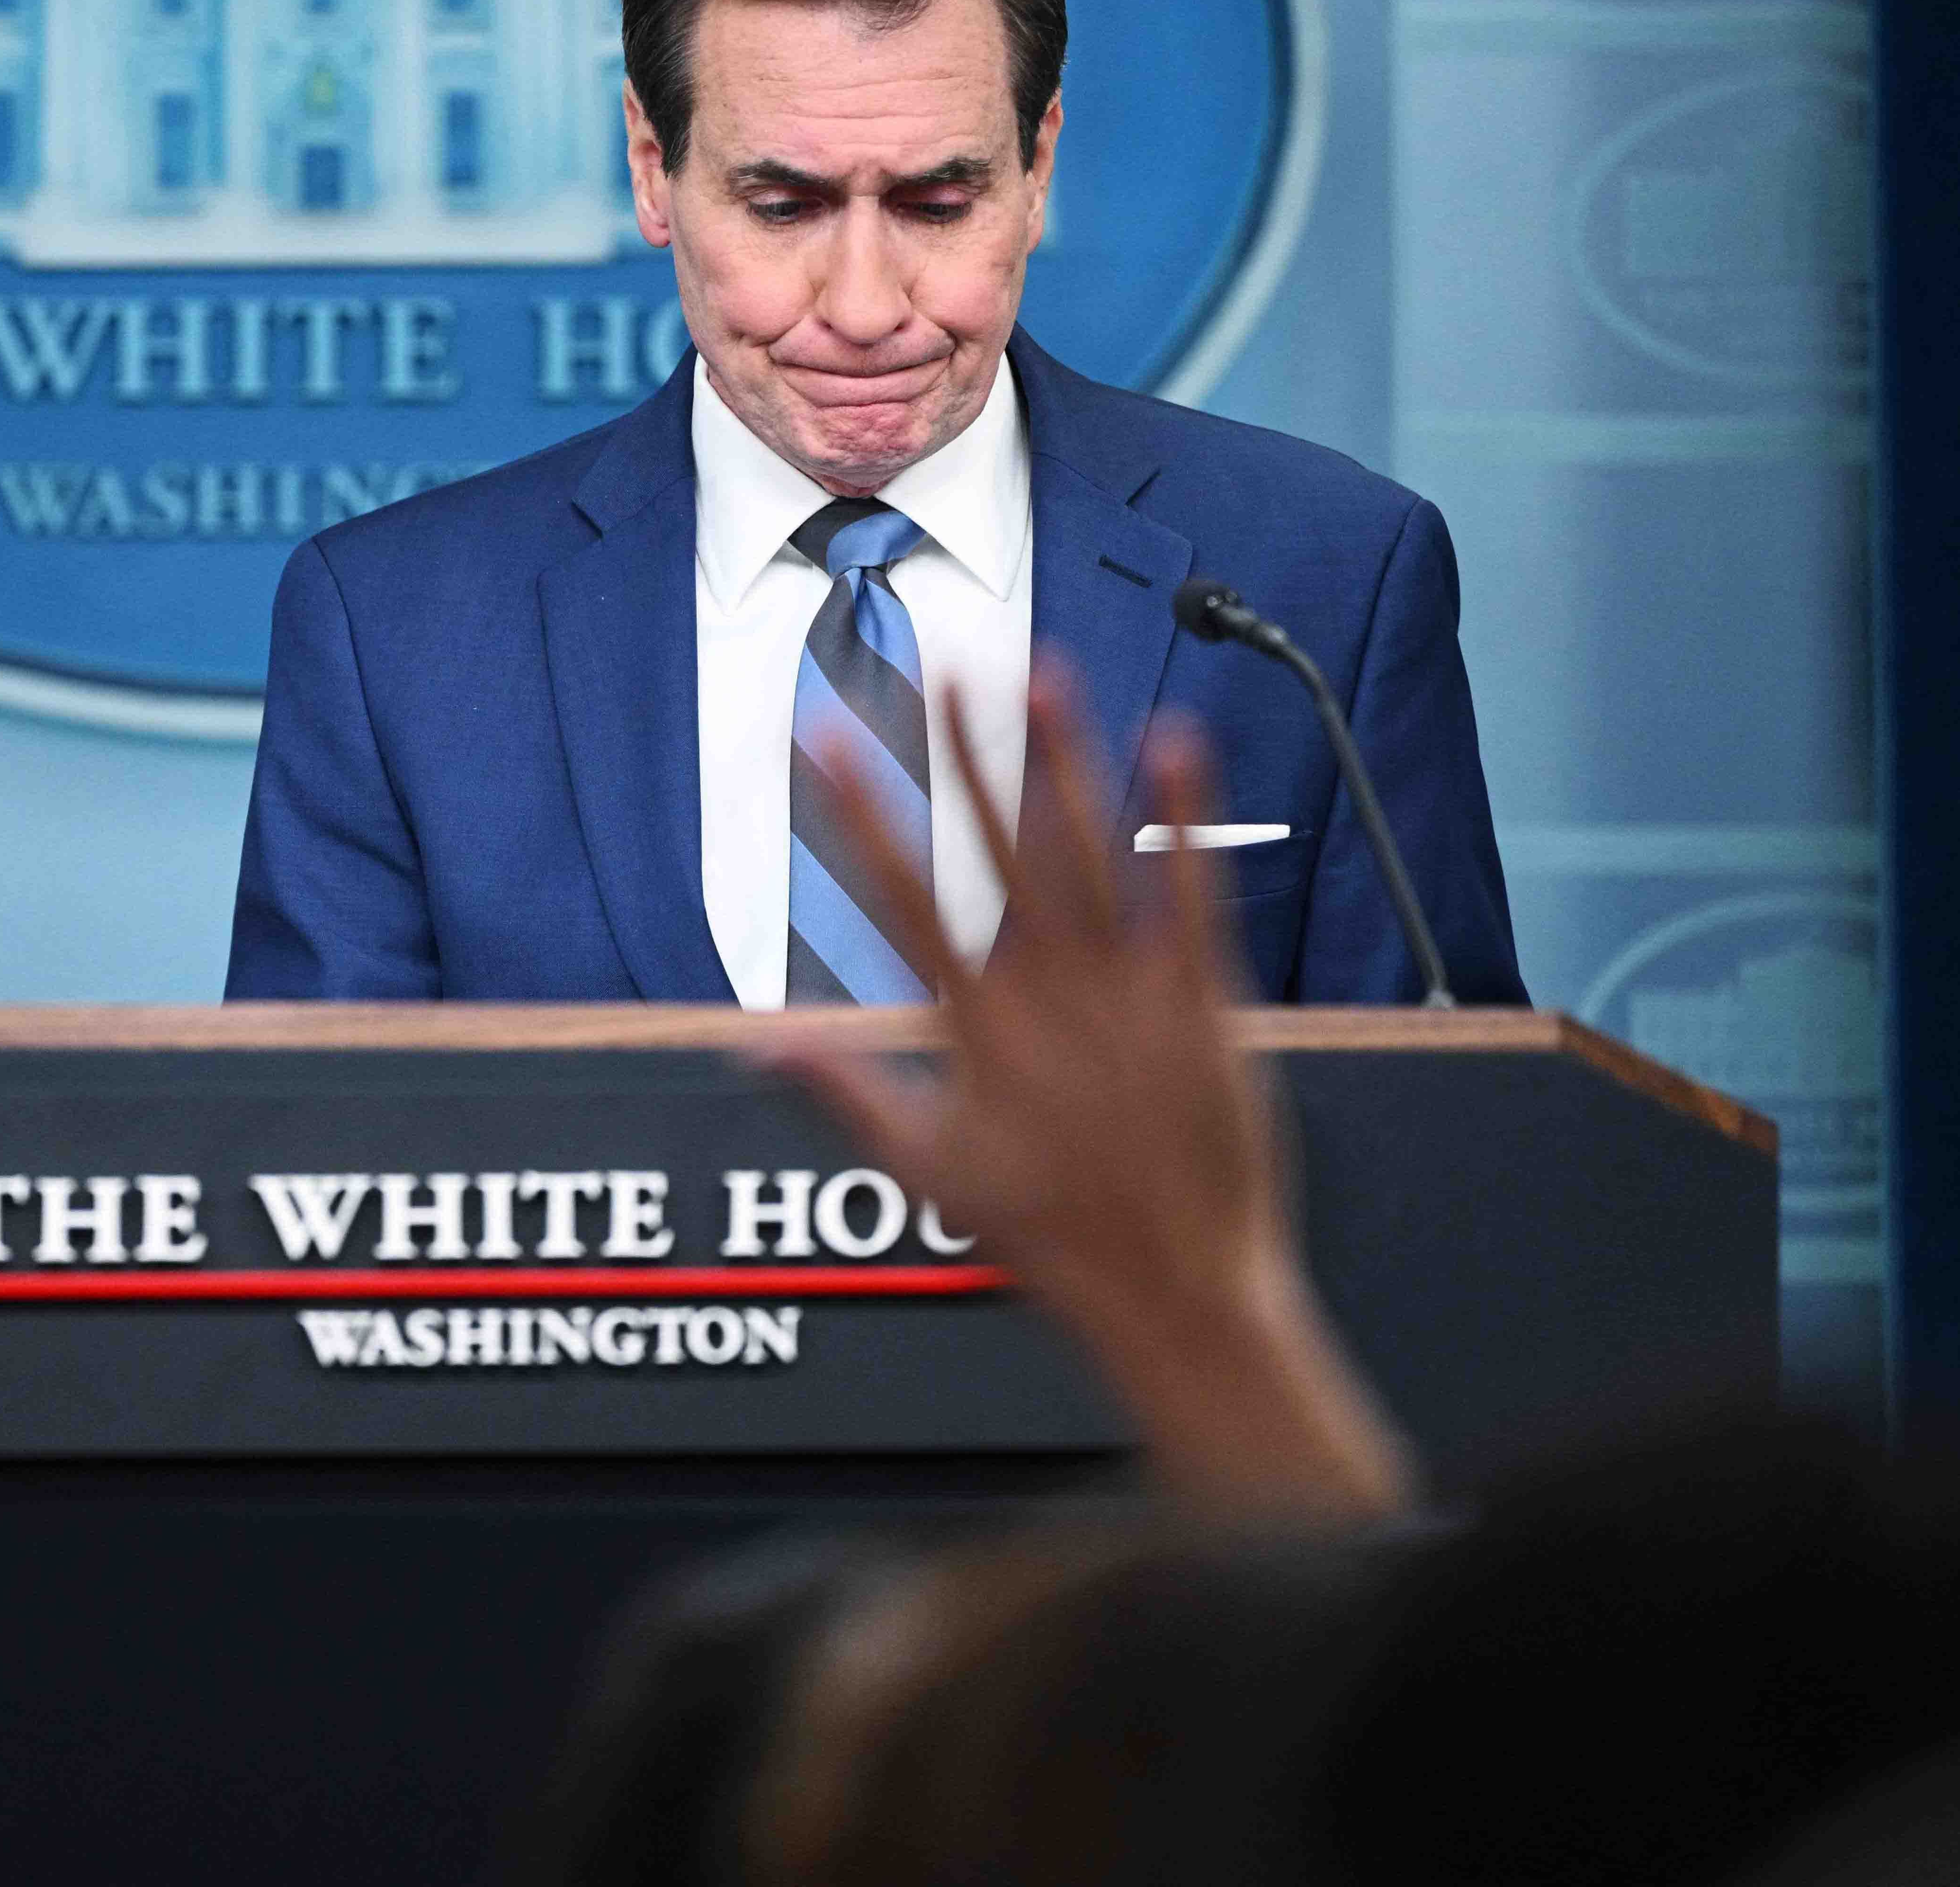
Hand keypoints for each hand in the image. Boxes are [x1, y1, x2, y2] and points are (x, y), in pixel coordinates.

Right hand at [768, 662, 1410, 1519]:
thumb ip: (841, 1089)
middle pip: (996, 849)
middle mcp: (1050, 997)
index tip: (827, 740)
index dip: (859, 811)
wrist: (1179, 1290)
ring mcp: (1130, 994)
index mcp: (977, 1031)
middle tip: (942, 668)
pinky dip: (1182, 815)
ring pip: (1088, 853)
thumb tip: (755, 1043)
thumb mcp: (924, 1171)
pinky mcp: (1203, 1001)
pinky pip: (1191, 891)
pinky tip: (1176, 739)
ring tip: (1041, 673)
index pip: (902, 897)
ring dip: (1062, 758)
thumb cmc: (1053, 1239)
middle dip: (964, 754)